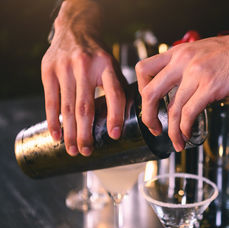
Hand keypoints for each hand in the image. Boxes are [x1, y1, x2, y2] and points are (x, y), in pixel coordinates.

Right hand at [41, 1, 125, 156]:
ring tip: (73, 150)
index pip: (114, 94)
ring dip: (70, 132)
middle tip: (88, 152)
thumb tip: (134, 119)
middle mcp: (86, 66)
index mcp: (108, 65)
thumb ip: (121, 89)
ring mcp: (65, 68)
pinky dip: (53, 121)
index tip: (113, 136)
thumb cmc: (99, 55)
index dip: (115, 116)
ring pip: (67, 107)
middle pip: (85, 106)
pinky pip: (50, 100)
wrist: (75, 29)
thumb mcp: (114, 66)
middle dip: (86, 133)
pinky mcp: (48, 70)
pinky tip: (57, 136)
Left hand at [136, 30, 228, 151]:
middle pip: (149, 93)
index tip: (149, 103)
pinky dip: (185, 128)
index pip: (143, 69)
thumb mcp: (203, 51)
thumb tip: (180, 88)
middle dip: (148, 116)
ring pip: (171, 109)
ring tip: (176, 140)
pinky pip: (189, 113)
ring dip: (171, 130)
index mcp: (178, 52)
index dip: (140, 90)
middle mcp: (183, 62)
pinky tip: (188, 134)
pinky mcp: (211, 87)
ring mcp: (196, 74)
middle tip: (154, 128)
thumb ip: (187, 67)